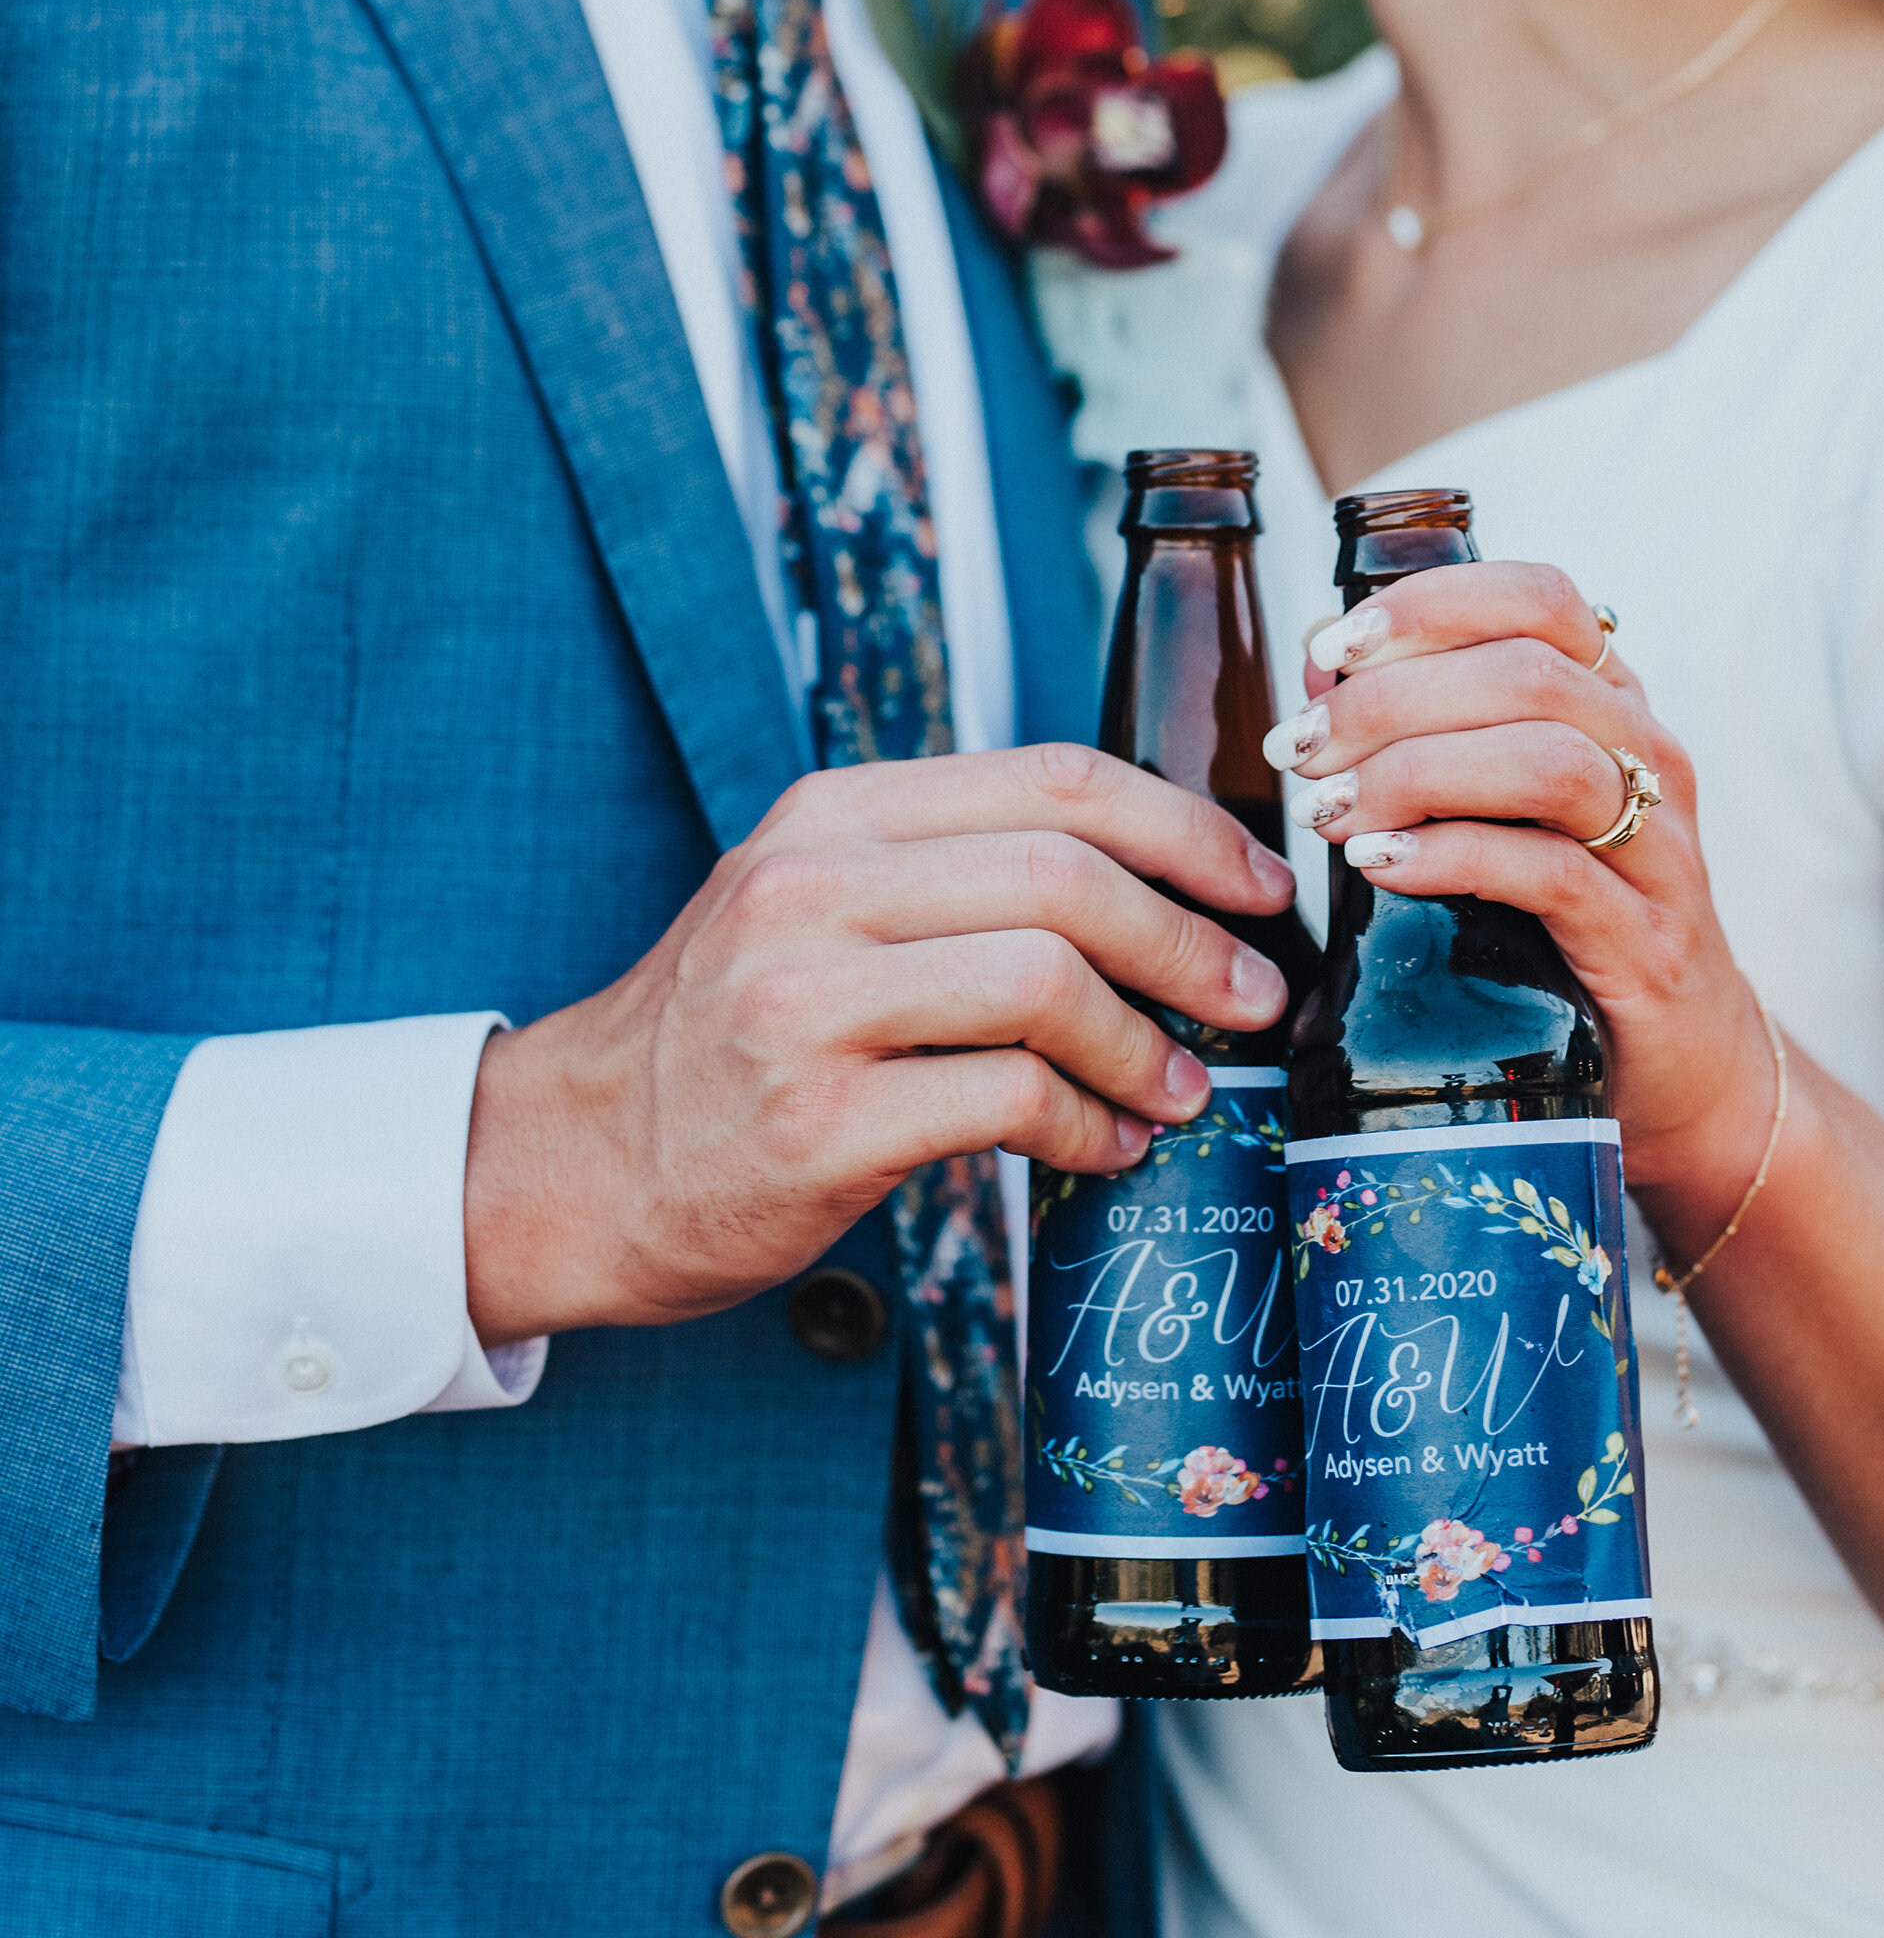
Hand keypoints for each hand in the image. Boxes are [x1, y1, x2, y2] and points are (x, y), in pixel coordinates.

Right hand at [464, 745, 1292, 1343]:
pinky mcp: (819, 1125)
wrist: (572, 1158)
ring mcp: (809, 1007)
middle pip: (1064, 876)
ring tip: (1185, 1086)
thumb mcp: (815, 903)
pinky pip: (1006, 1103)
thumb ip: (951, 870)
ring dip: (1149, 1044)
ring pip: (1046, 982)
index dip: (1184, 827)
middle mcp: (815, 891)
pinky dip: (1088, 1125)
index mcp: (834, 815)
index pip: (1053, 778)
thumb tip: (1160, 883)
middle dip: (1188, 939)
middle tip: (1251, 998)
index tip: (1257, 884)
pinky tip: (1108, 1146)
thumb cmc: (730, 1034)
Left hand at [1267, 563, 1776, 1253]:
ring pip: (1548, 763)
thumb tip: (1322, 674)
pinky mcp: (1646, 943)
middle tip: (1300, 747)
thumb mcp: (1507, 809)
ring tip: (1330, 811)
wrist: (1685, 1066)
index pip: (1540, 599)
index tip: (1330, 646)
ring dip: (1417, 772)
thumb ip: (1431, 734)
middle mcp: (1649, 758)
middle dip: (1392, 698)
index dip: (1431, 602)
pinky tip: (1381, 864)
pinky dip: (1452, 856)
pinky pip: (1551, 875)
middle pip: (1528, 675)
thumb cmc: (1572, 922)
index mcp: (1614, 705)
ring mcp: (1659, 852)